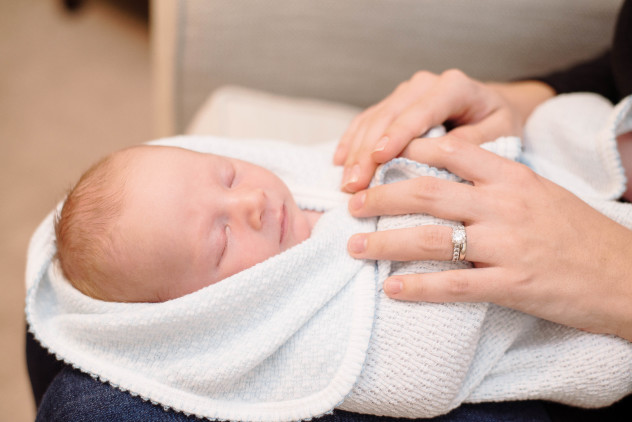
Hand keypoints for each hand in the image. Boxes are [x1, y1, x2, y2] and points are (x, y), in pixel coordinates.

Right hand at [334, 69, 553, 192]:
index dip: (397, 135)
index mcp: (453, 87)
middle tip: (353, 184)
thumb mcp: (501, 132)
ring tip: (345, 183)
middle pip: (388, 117)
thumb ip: (474, 142)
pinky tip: (338, 162)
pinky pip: (366, 120)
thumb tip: (439, 157)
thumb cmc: (498, 123)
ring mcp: (405, 92)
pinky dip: (351, 141)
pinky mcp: (393, 104)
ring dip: (355, 152)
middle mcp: (424, 84)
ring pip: (372, 119)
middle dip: (368, 152)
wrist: (492, 107)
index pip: (419, 111)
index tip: (380, 158)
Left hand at [346, 136, 631, 340]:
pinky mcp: (512, 285)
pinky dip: (418, 287)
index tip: (376, 158)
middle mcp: (505, 205)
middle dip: (381, 197)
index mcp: (512, 177)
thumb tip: (445, 178)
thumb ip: (495, 182)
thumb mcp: (539, 192)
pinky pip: (454, 285)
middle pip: (428, 192)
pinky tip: (392, 288)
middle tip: (352, 203)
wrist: (625, 276)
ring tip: (354, 247)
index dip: (406, 151)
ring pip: (431, 238)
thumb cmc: (578, 233)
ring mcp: (507, 245)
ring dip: (385, 242)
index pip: (450, 152)